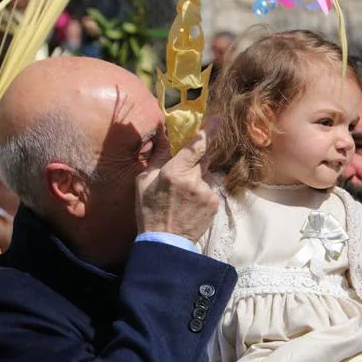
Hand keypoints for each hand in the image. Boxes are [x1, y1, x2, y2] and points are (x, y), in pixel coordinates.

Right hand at [136, 118, 220, 242]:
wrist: (165, 243)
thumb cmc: (150, 211)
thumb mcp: (144, 182)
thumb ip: (157, 157)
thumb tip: (164, 138)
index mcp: (174, 173)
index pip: (196, 146)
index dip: (208, 131)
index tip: (218, 118)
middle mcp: (193, 181)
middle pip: (203, 158)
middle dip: (195, 161)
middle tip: (181, 175)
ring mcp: (206, 193)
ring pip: (206, 175)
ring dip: (197, 179)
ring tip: (182, 197)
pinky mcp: (214, 203)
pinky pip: (210, 189)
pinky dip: (202, 192)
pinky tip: (190, 204)